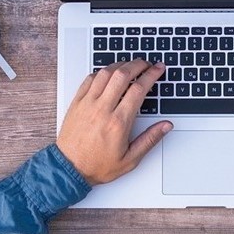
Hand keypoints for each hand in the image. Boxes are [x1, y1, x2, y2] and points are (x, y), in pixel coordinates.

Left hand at [56, 60, 172, 184]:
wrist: (68, 169)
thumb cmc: (97, 165)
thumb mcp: (130, 159)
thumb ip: (150, 140)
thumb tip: (165, 126)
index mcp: (118, 122)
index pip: (139, 89)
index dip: (151, 74)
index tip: (158, 69)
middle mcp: (102, 109)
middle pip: (122, 75)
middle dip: (138, 64)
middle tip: (147, 63)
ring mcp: (88, 104)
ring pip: (105, 73)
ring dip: (120, 64)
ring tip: (130, 64)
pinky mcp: (77, 103)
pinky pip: (89, 79)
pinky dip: (102, 72)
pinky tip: (108, 73)